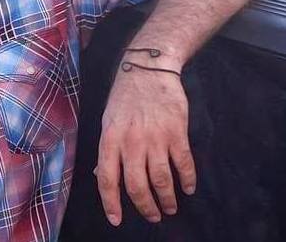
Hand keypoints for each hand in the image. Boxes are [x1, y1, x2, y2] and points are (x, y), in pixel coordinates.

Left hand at [95, 63, 195, 225]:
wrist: (147, 69)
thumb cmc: (124, 96)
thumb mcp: (107, 119)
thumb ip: (106, 148)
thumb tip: (100, 174)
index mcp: (110, 138)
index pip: (107, 178)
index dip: (111, 203)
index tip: (116, 220)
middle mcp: (131, 141)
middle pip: (137, 186)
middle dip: (145, 207)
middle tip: (152, 215)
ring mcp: (155, 138)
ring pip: (161, 180)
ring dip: (166, 199)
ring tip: (169, 207)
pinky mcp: (176, 132)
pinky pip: (184, 164)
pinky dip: (188, 180)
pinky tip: (188, 187)